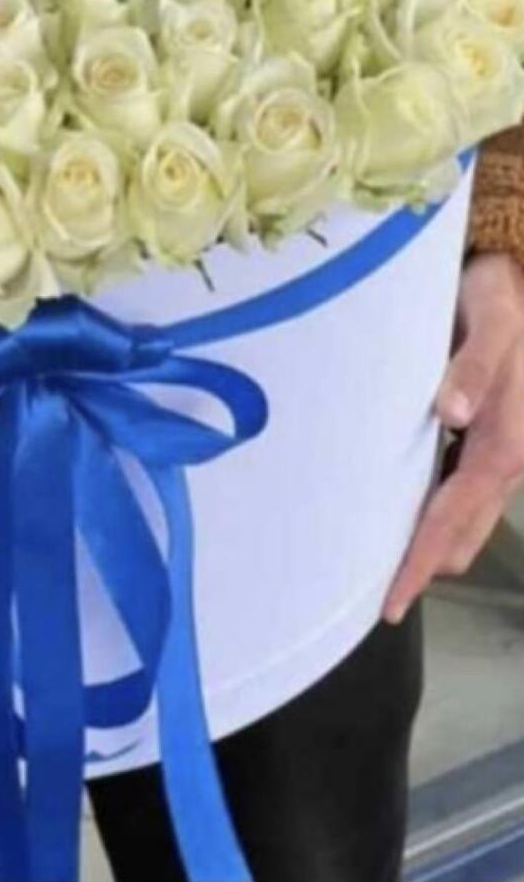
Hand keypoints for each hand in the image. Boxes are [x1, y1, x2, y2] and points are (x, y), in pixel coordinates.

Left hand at [384, 252, 523, 623]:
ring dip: (428, 549)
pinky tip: (400, 523)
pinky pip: (461, 496)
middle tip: (372, 603)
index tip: (390, 601)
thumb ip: (473, 362)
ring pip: (463, 520)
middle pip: (459, 532)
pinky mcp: (490, 442)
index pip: (454, 516)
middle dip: (422, 568)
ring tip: (380, 575)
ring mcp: (501, 454)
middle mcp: (508, 457)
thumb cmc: (498, 297)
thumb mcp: (490, 318)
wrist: (516, 278)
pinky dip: (436, 520)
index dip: (423, 560)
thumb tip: (453, 412)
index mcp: (506, 440)